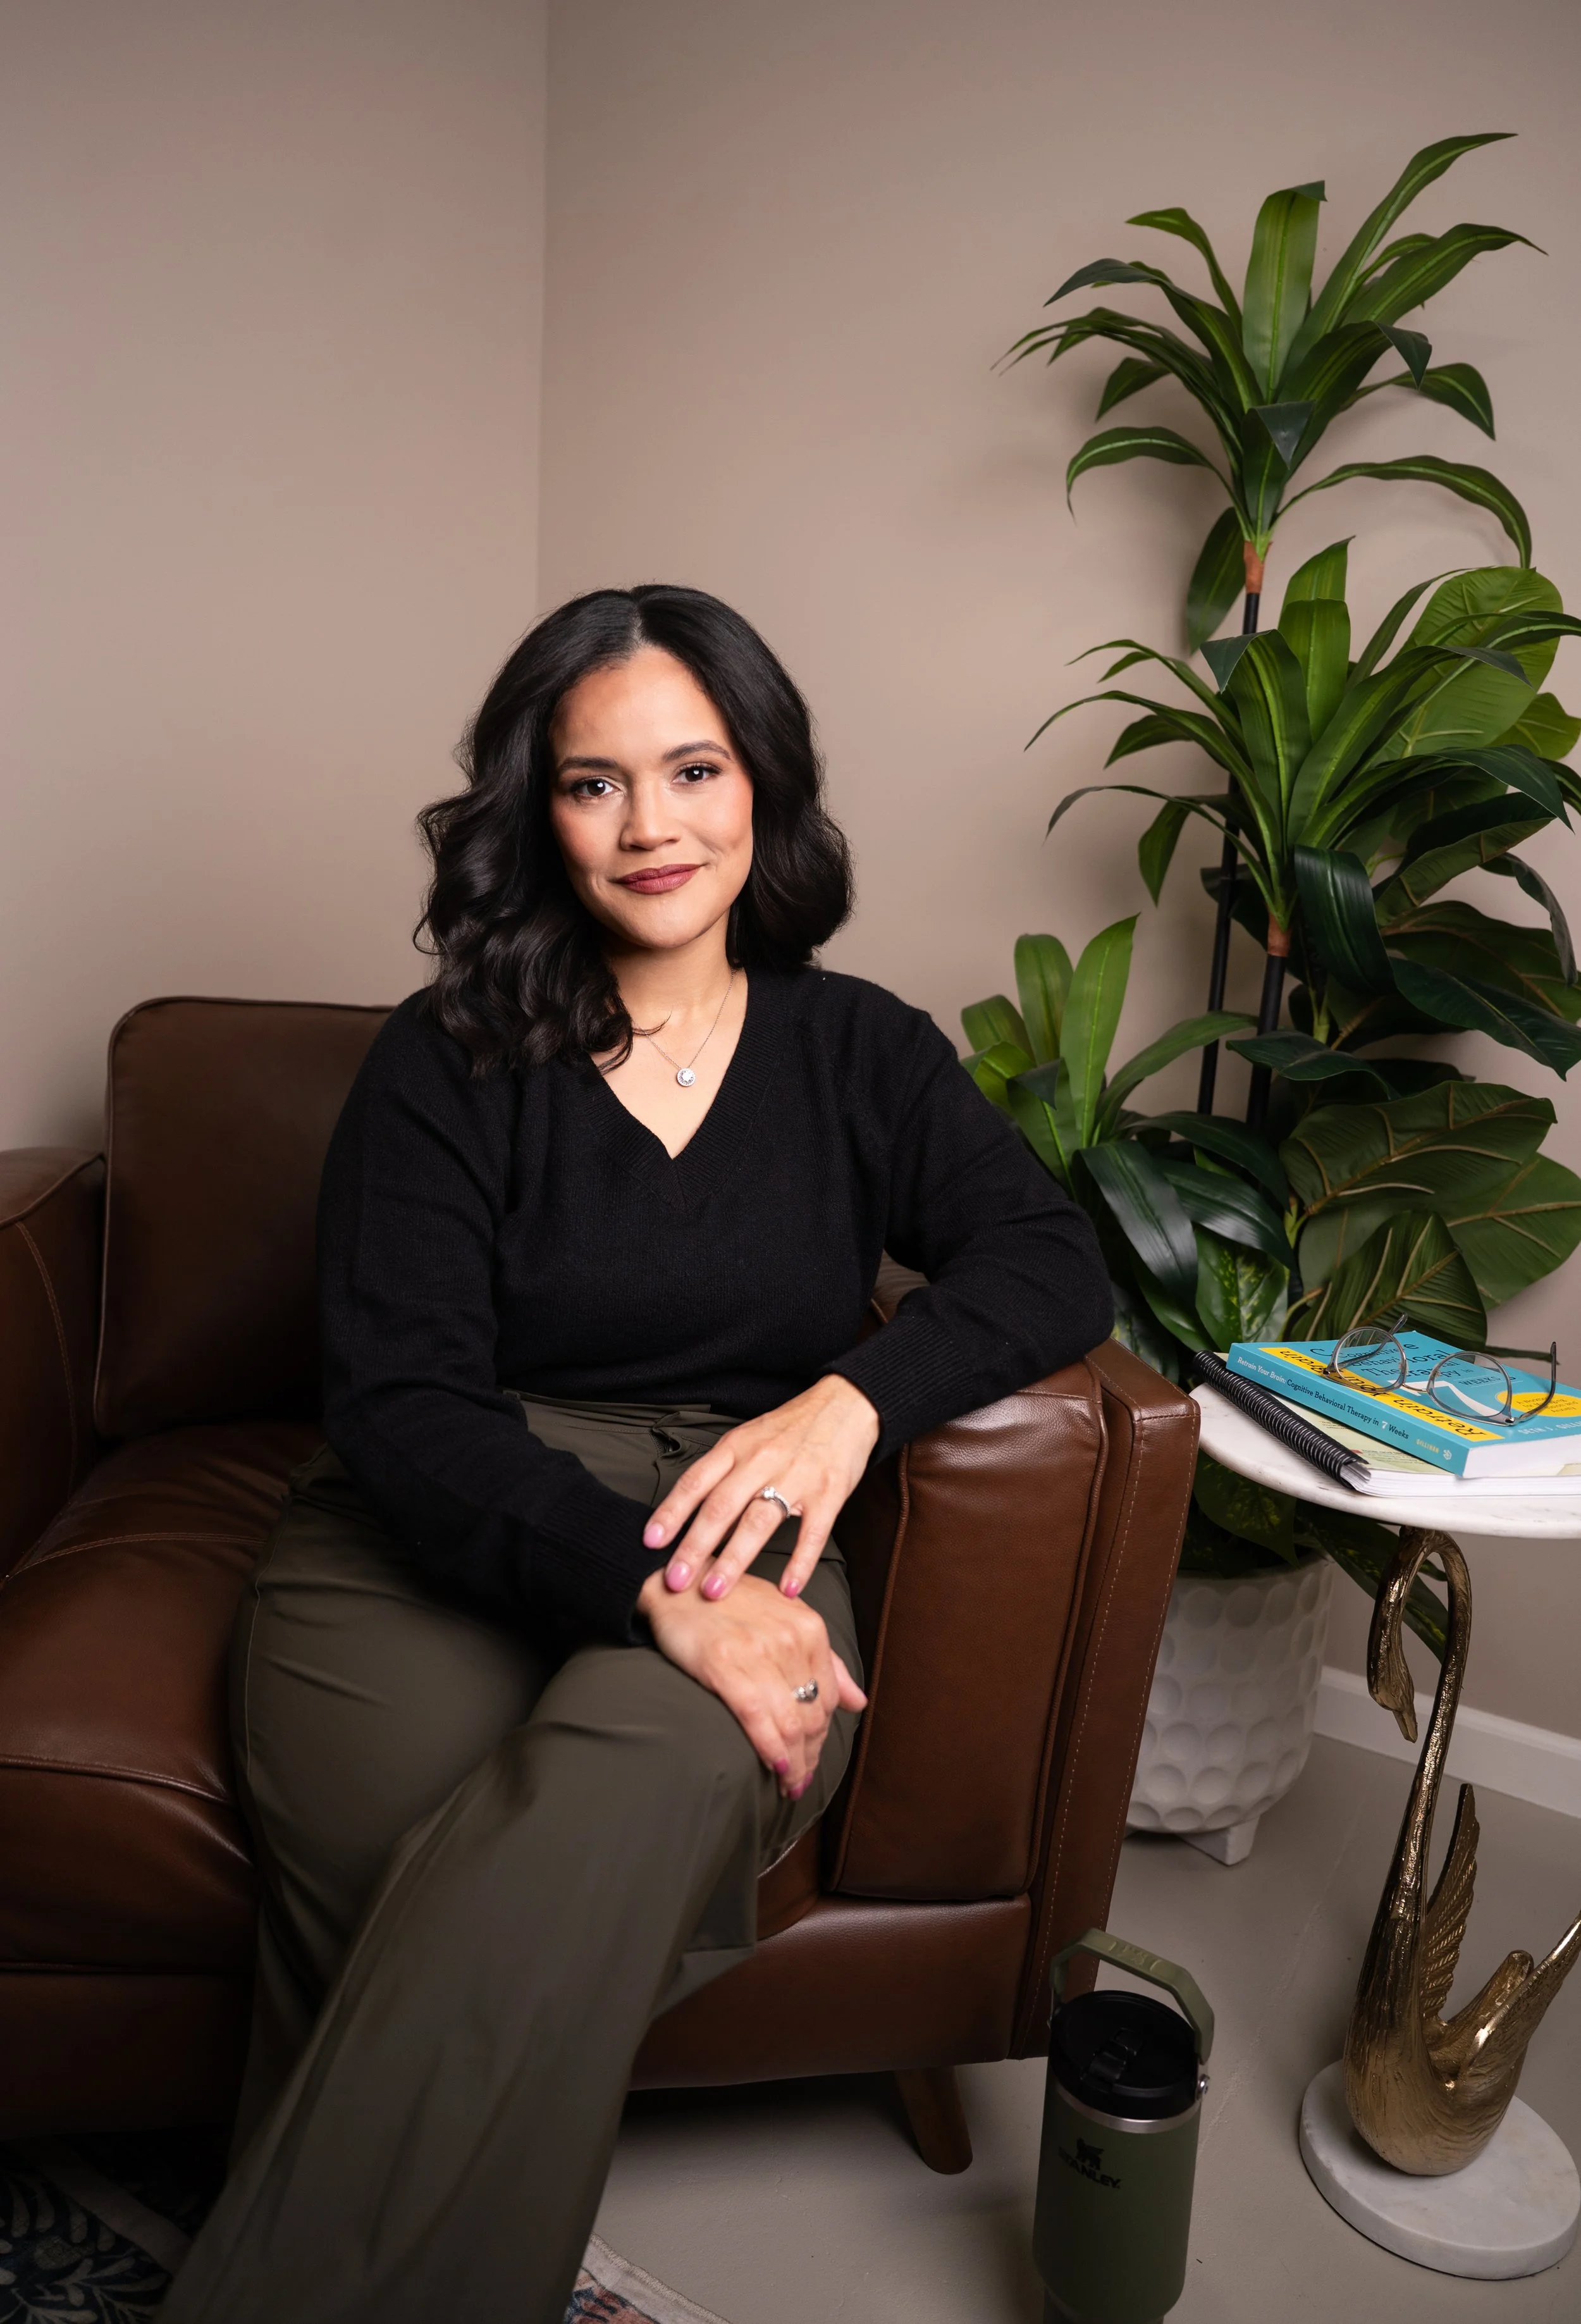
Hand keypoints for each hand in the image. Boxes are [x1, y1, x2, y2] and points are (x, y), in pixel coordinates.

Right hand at [639, 1568, 866, 1796]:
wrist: (680, 1584)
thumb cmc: (733, 1604)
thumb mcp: (787, 1620)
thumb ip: (826, 1662)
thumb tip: (859, 1702)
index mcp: (809, 1628)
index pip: (829, 1697)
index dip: (824, 1734)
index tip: (812, 1756)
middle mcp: (790, 1639)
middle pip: (812, 1715)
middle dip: (810, 1755)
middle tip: (801, 1781)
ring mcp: (758, 1652)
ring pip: (790, 1723)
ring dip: (795, 1763)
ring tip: (790, 1786)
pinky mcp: (724, 1665)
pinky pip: (758, 1718)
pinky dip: (771, 1749)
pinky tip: (775, 1768)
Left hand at [644, 1374, 880, 1601]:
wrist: (846, 1405)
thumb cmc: (791, 1427)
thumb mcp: (748, 1436)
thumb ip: (721, 1471)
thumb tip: (687, 1513)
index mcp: (737, 1447)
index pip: (696, 1481)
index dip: (671, 1512)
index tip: (651, 1541)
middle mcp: (762, 1461)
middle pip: (721, 1506)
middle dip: (694, 1546)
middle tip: (676, 1579)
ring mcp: (797, 1477)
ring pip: (758, 1521)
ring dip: (734, 1559)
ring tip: (715, 1589)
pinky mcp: (828, 1493)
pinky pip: (812, 1533)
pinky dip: (799, 1563)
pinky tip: (786, 1588)